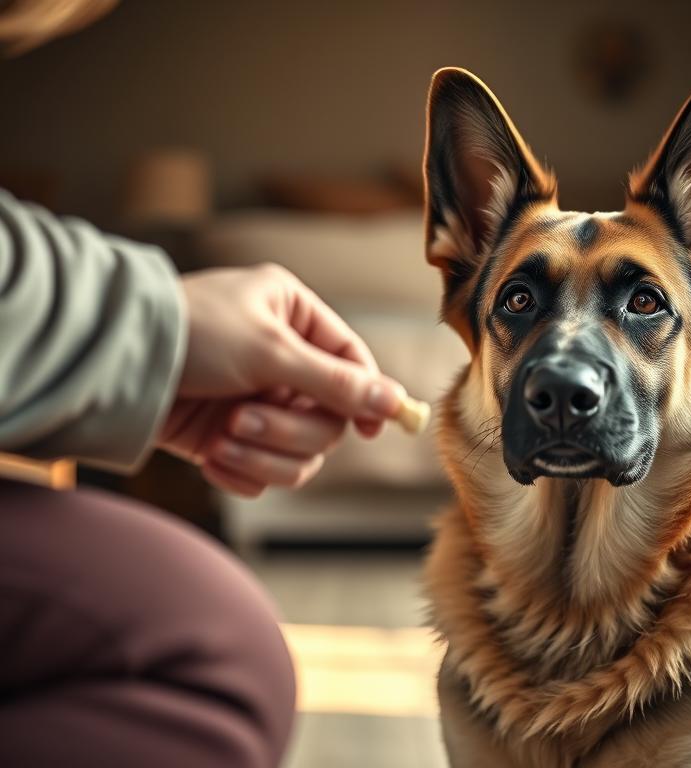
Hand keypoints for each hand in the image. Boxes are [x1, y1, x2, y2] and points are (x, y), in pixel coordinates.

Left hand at [158, 264, 403, 496]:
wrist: (111, 366)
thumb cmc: (191, 334)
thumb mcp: (270, 351)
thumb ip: (337, 382)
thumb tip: (396, 402)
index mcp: (295, 319)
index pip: (352, 363)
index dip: (365, 399)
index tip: (369, 431)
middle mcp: (281, 360)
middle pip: (327, 419)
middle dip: (287, 430)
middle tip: (245, 421)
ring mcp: (256, 401)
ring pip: (298, 453)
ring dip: (263, 455)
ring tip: (222, 439)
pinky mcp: (228, 437)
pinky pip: (262, 473)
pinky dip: (240, 473)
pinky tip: (210, 460)